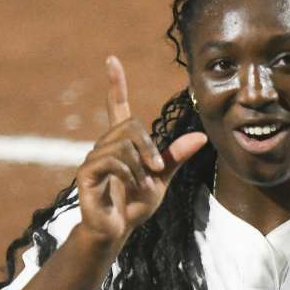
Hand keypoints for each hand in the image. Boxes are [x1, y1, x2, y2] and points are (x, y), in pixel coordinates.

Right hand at [75, 56, 208, 255]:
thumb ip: (176, 157)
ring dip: (140, 167)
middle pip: (130, 126)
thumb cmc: (135, 204)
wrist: (118, 229)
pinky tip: (132, 186)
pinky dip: (129, 174)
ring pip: (123, 145)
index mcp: (122, 143)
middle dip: (149, 148)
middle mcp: (105, 145)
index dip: (115, 83)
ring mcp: (94, 158)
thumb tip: (201, 136)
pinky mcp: (87, 173)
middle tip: (156, 171)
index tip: (112, 60)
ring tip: (142, 185)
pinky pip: (112, 161)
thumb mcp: (162, 179)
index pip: (116, 106)